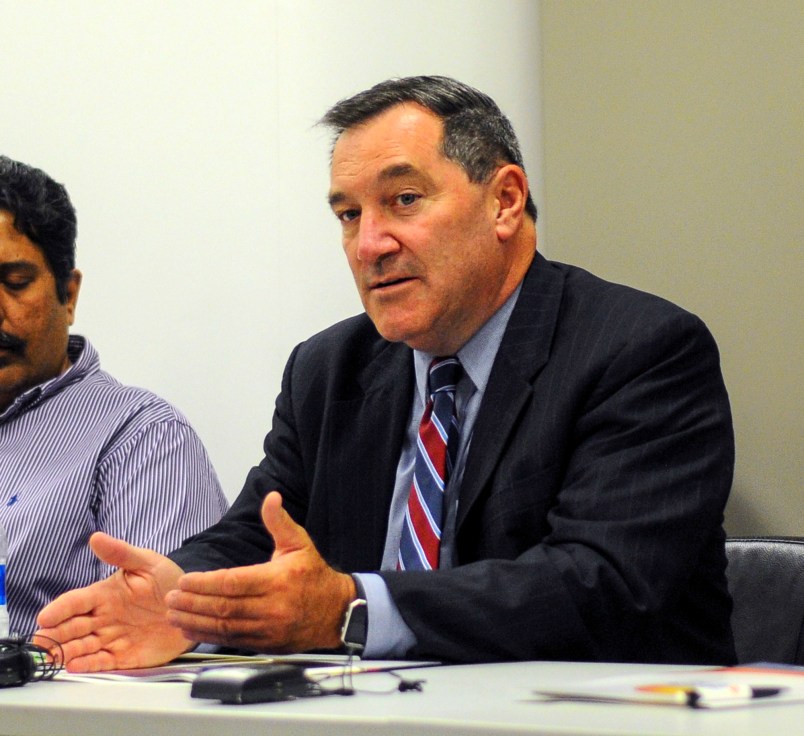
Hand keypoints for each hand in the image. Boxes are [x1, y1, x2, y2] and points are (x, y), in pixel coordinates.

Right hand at [35, 533, 191, 671]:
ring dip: (66, 651)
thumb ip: (121, 553)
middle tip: (40, 642)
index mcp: (105, 594)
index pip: (76, 601)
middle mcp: (104, 617)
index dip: (60, 609)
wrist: (191, 605)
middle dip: (54, 635)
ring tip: (52, 657)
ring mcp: (112, 637)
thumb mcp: (147, 562)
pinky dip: (88, 665)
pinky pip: (102, 662)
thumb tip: (96, 537)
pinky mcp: (124, 656)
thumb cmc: (167, 580)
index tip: (45, 617)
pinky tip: (74, 666)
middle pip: (72, 627)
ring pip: (82, 646)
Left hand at [164, 491, 355, 651]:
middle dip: (194, 602)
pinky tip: (191, 629)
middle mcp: (273, 606)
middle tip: (171, 597)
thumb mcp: (299, 543)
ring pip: (225, 627)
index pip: (234, 582)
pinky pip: (232, 641)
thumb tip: (271, 497)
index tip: (185, 580)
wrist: (336, 611)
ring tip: (174, 613)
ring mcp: (269, 629)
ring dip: (196, 621)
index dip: (206, 583)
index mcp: (278, 580)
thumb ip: (279, 522)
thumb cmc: (314, 576)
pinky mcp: (266, 644)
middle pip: (225, 607)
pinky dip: (208, 636)